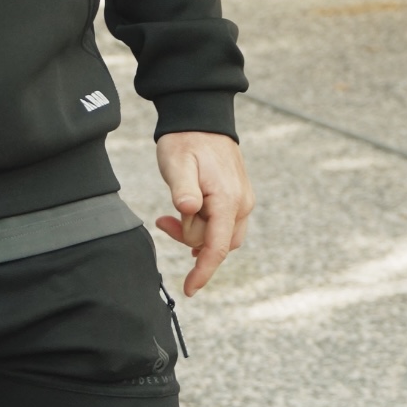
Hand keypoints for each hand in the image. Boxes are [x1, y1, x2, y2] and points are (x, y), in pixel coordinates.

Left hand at [155, 131, 254, 295]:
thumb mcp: (177, 162)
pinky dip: (203, 224)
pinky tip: (185, 211)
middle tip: (164, 220)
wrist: (202, 117)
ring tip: (170, 214)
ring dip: (195, 232)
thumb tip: (189, 211)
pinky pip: (222, 223)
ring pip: (220, 235)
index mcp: (227, 199)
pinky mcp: (237, 197)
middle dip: (190, 241)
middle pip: (218, 244)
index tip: (189, 289)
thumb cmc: (185, 141)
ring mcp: (242, 200)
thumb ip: (183, 189)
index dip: (203, 271)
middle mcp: (241, 203)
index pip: (218, 247)